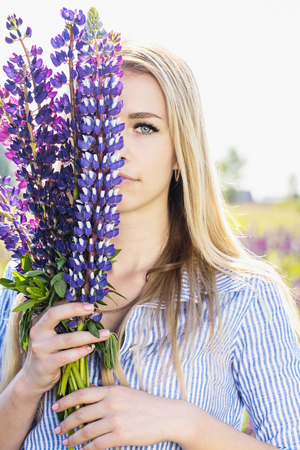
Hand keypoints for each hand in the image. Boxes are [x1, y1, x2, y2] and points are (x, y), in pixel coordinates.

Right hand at [19, 302, 109, 395]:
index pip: (55, 306)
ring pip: (68, 338)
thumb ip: (62, 324)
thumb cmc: (48, 352)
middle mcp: (37, 332)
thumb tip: (87, 310)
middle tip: (92, 309)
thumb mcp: (50, 335)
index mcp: (39, 322)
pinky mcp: (46, 364)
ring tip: (105, 334)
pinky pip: (67, 356)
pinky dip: (81, 351)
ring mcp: (40, 349)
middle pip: (54, 314)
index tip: (89, 303)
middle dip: (75, 309)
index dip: (71, 303)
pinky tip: (91, 348)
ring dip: (89, 336)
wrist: (32, 379)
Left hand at [52, 385, 186, 448]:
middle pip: (80, 413)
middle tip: (57, 428)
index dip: (66, 400)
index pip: (82, 393)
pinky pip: (97, 445)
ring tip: (66, 442)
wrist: (168, 416)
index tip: (56, 406)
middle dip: (65, 422)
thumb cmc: (147, 405)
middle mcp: (111, 403)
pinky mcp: (121, 436)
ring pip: (86, 431)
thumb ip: (109, 395)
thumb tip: (88, 402)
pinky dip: (86, 449)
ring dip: (73, 438)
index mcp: (112, 390)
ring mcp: (115, 420)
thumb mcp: (126, 393)